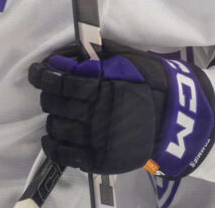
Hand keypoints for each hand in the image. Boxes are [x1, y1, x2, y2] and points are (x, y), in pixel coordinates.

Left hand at [28, 43, 214, 177]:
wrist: (176, 118)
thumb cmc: (151, 83)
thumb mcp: (128, 61)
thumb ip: (98, 57)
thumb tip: (66, 55)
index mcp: (103, 87)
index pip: (61, 82)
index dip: (43, 75)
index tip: (38, 71)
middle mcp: (97, 114)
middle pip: (55, 104)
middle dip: (48, 95)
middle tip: (51, 91)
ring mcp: (97, 139)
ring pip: (57, 128)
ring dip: (52, 117)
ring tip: (57, 112)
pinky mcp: (99, 159)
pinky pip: (65, 155)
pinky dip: (52, 145)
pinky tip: (51, 138)